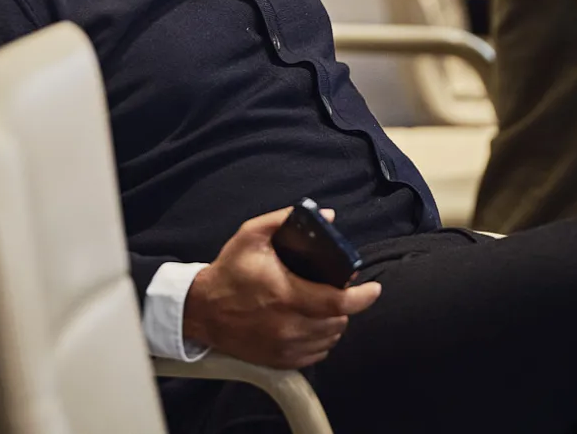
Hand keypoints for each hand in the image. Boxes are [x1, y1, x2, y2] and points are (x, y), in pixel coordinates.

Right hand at [183, 207, 381, 369]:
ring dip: (334, 322)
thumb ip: (287, 219)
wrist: (202, 309)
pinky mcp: (278, 360)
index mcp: (286, 294)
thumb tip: (327, 216)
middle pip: (337, 322)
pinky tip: (313, 322)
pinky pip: (315, 354)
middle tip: (337, 288)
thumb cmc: (230, 269)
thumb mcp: (253, 234)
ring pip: (329, 339)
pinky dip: (321, 339)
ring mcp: (284, 347)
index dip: (362, 297)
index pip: (337, 303)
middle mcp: (288, 326)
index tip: (374, 288)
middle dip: (345, 304)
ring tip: (326, 304)